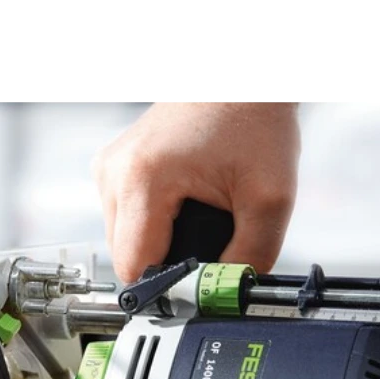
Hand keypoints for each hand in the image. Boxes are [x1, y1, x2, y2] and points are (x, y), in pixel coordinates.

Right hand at [92, 102, 300, 281]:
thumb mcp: (270, 199)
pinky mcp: (114, 166)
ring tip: (199, 216)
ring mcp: (109, 168)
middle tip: (209, 243)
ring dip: (160, 242)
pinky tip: (183, 204)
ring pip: (124, 240)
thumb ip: (250, 258)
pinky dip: (154, 222)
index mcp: (142, 179)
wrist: (241, 81)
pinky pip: (126, 218)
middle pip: (127, 257)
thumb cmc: (253, 117)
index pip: (134, 268)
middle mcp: (114, 173)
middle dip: (167, 262)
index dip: (167, 287)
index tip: (196, 287)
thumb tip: (227, 298)